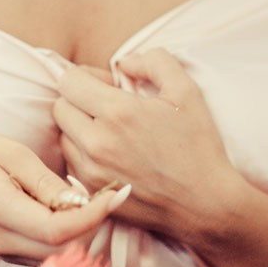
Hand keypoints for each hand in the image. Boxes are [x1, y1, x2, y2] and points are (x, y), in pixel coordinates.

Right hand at [0, 131, 125, 263]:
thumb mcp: (8, 151)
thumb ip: (44, 180)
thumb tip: (81, 203)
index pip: (55, 230)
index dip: (92, 217)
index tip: (115, 195)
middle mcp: (1, 238)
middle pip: (64, 250)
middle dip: (94, 225)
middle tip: (110, 195)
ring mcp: (6, 253)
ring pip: (61, 257)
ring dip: (85, 232)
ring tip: (93, 200)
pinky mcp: (13, 257)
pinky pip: (51, 254)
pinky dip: (71, 237)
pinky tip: (72, 212)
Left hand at [54, 50, 239, 243]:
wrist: (207, 205)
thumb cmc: (198, 146)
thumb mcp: (186, 91)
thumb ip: (153, 61)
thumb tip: (122, 63)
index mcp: (117, 112)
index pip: (68, 81)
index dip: (86, 77)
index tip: (108, 86)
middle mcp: (97, 142)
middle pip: (60, 107)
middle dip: (79, 100)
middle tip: (108, 107)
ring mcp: (91, 170)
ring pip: (62, 135)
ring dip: (78, 127)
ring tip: (110, 131)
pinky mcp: (92, 191)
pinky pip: (70, 161)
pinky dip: (82, 153)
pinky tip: (110, 154)